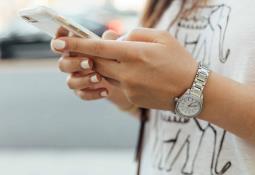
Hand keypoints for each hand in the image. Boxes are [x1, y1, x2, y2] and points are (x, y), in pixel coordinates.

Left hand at [51, 28, 197, 109]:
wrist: (192, 91)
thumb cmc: (179, 60)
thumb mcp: (162, 37)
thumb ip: (134, 34)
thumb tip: (113, 39)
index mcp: (135, 54)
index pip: (98, 47)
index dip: (76, 44)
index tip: (58, 43)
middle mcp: (127, 72)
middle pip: (96, 62)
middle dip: (88, 54)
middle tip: (88, 48)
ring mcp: (128, 88)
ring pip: (104, 74)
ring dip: (106, 65)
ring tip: (125, 60)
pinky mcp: (130, 98)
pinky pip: (116, 84)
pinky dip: (119, 75)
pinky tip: (137, 74)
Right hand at [51, 29, 134, 110]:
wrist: (125, 77)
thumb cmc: (116, 55)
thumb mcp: (116, 46)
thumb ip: (111, 40)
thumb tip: (109, 35)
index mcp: (76, 47)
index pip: (61, 40)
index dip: (60, 37)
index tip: (64, 37)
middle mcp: (72, 62)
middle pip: (63, 64)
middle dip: (75, 63)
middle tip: (90, 63)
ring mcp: (76, 78)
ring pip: (70, 82)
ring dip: (83, 80)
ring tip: (99, 78)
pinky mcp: (84, 91)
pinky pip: (82, 94)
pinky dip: (93, 93)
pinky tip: (106, 91)